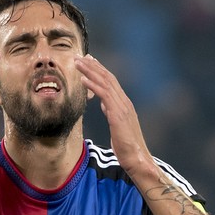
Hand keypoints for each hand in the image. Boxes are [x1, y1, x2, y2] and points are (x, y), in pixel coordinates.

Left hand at [75, 54, 150, 173]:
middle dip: (93, 65)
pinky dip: (93, 85)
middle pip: (108, 77)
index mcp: (124, 104)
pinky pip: (104, 95)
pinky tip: (82, 79)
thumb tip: (104, 104)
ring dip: (90, 71)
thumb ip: (111, 113)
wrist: (137, 159)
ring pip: (105, 83)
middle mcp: (124, 102)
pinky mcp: (118, 114)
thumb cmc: (126, 146)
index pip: (111, 81)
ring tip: (77, 62)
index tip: (89, 60)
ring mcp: (122, 107)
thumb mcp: (117, 125)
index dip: (99, 69)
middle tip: (80, 56)